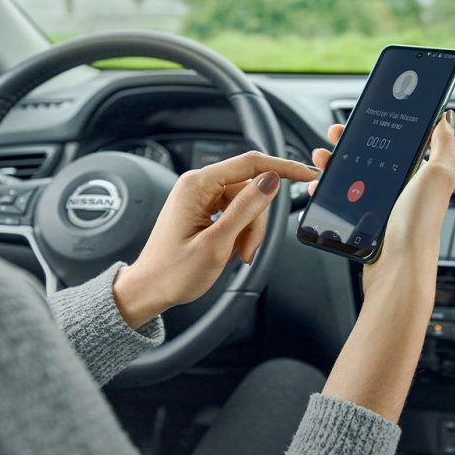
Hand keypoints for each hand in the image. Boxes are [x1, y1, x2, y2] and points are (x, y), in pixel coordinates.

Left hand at [113, 151, 318, 327]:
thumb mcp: (217, 243)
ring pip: (245, 202)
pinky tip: (231, 249)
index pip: (250, 163)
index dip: (283, 167)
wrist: (149, 290)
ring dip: (248, 230)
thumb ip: (246, 209)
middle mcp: (197, 185)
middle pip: (250, 187)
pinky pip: (234, 212)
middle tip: (248, 250)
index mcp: (197, 185)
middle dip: (257, 220)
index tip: (306, 174)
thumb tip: (271, 180)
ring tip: (237, 254)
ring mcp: (199, 196)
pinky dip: (240, 232)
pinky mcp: (202, 208)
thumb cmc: (173, 272)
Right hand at [311, 111, 454, 421]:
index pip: (395, 144)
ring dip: (333, 164)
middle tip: (334, 136)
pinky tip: (320, 186)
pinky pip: (341, 202)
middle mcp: (400, 191)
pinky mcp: (363, 224)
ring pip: (351, 178)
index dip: (377, 129)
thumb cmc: (419, 224)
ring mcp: (380, 208)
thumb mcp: (440, 175)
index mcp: (418, 175)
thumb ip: (444, 144)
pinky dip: (327, 191)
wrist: (398, 267)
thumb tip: (446, 118)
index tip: (361, 119)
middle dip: (349, 144)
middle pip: (369, 158)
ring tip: (321, 159)